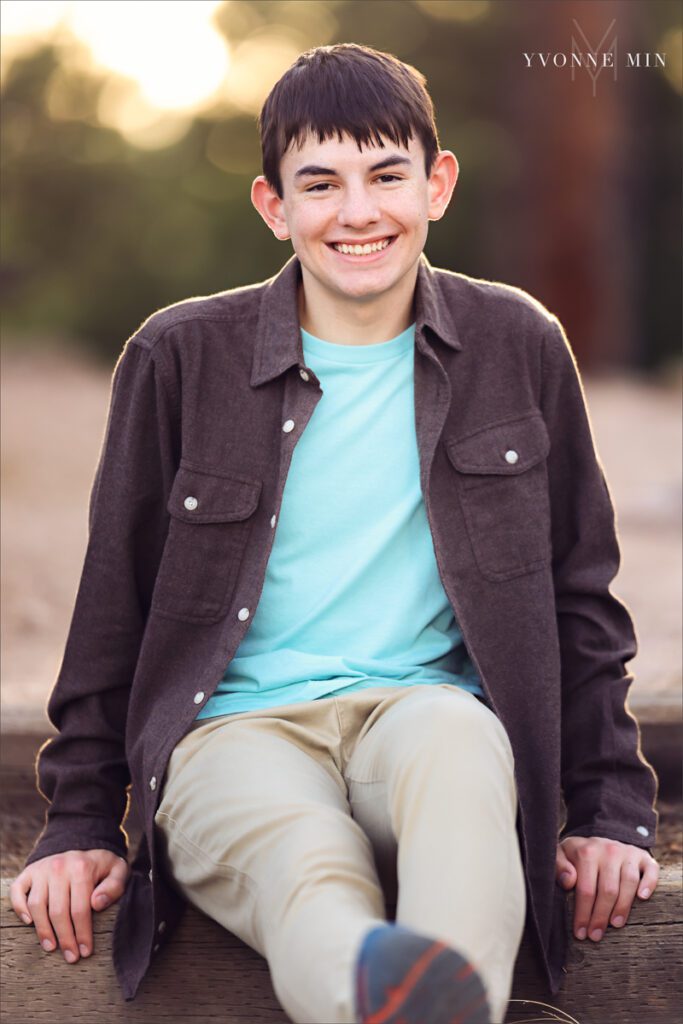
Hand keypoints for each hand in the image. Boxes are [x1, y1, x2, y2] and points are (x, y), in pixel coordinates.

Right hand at [9, 850, 129, 963]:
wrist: (82, 844)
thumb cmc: (102, 866)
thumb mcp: (118, 871)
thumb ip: (114, 886)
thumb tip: (97, 904)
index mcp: (82, 867)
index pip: (80, 909)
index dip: (82, 933)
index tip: (85, 952)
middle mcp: (59, 866)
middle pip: (58, 911)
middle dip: (65, 939)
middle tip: (71, 957)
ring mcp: (42, 868)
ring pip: (37, 906)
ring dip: (43, 930)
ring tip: (51, 947)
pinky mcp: (29, 871)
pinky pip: (17, 891)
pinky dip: (20, 908)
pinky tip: (29, 923)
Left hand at [555, 836, 658, 941]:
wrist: (598, 841)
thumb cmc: (577, 856)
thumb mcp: (561, 856)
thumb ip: (558, 866)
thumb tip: (568, 882)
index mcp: (587, 852)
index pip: (586, 889)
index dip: (583, 913)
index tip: (581, 933)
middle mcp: (609, 850)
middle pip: (608, 890)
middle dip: (601, 916)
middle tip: (596, 935)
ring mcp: (628, 853)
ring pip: (629, 883)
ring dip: (622, 907)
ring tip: (615, 924)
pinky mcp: (643, 857)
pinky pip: (650, 870)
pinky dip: (648, 884)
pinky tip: (642, 898)